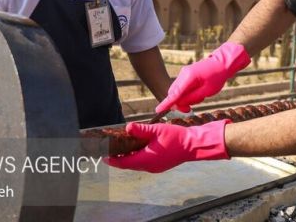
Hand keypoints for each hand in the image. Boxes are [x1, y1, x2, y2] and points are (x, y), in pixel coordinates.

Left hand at [105, 120, 229, 172]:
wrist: (192, 146)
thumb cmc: (176, 137)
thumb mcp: (157, 130)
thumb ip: (141, 130)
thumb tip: (128, 127)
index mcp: (146, 159)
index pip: (124, 162)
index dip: (112, 160)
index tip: (103, 156)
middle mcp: (149, 166)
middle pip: (128, 164)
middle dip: (118, 158)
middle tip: (109, 151)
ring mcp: (155, 167)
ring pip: (136, 164)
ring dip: (128, 158)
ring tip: (120, 148)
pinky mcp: (159, 166)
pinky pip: (143, 163)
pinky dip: (137, 157)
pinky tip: (136, 149)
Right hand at [156, 42, 249, 112]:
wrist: (222, 63)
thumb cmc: (217, 77)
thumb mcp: (207, 91)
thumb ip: (192, 98)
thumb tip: (180, 103)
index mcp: (189, 77)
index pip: (175, 93)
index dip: (166, 103)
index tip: (158, 110)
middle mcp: (183, 74)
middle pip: (174, 93)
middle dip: (179, 103)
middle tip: (189, 109)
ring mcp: (184, 73)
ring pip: (177, 90)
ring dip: (184, 98)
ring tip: (200, 97)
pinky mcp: (186, 74)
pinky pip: (181, 86)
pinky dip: (186, 93)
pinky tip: (197, 92)